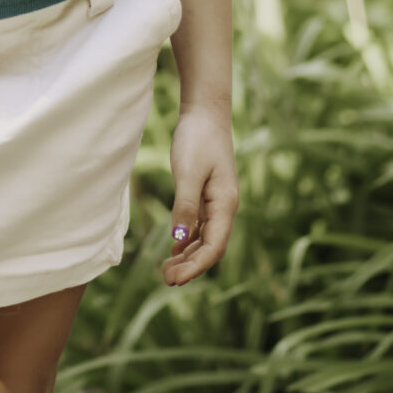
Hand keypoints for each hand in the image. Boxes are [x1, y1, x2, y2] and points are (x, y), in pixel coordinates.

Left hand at [163, 104, 238, 284]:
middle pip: (211, 247)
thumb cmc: (198, 139)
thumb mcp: (188, 172)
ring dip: (187, 256)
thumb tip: (178, 241)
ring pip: (205, 239)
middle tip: (166, 280)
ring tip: (166, 270)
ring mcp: (216, 201)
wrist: (205, 112)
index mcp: (226, 204)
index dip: (195, 267)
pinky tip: (173, 249)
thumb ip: (184, 207)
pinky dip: (187, 240)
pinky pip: (199, 225)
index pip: (214, 247)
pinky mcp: (206, 194)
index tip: (174, 280)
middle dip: (191, 266)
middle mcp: (225, 207)